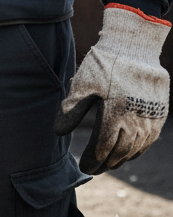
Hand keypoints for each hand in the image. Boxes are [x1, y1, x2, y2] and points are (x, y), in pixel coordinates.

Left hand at [54, 4, 169, 172]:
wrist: (135, 47)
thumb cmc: (105, 64)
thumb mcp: (83, 83)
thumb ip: (72, 109)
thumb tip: (58, 131)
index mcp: (114, 115)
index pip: (102, 148)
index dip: (92, 160)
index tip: (83, 166)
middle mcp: (135, 122)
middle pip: (119, 153)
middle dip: (105, 163)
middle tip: (93, 169)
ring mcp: (149, 120)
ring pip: (135, 149)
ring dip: (121, 159)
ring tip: (107, 163)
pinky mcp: (158, 115)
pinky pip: (148, 141)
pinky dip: (136, 151)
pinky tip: (128, 152)